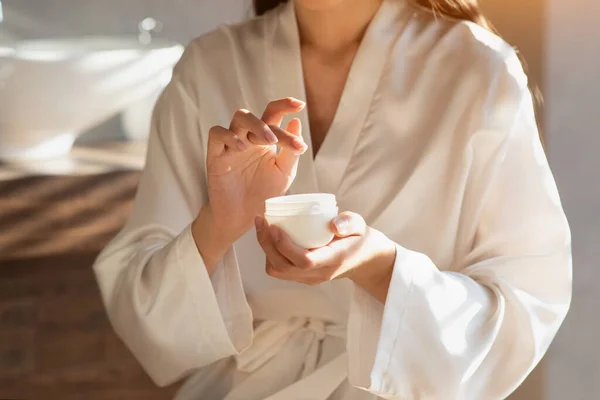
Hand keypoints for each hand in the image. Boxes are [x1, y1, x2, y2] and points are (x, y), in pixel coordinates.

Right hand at [193, 98, 307, 267]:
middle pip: (255, 115)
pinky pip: (217, 134)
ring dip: (255, 125)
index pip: (273, 114)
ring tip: (267, 141)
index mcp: (264, 140)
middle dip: (269, 122)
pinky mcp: (216, 155)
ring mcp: (231, 145)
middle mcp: (248, 138)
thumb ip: (290, 152)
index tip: (300, 105)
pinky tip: (242, 147)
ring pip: (238, 118)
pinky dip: (229, 136)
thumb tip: (296, 123)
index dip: (285, 105)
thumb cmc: (263, 194)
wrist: (242, 218)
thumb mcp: (284, 174)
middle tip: (278, 140)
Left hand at [255, 211, 396, 291]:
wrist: (365, 260)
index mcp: (333, 260)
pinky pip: (280, 270)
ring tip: (263, 226)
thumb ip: (349, 222)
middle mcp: (319, 273)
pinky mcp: (303, 277)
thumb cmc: (360, 238)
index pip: (304, 261)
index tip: (274, 226)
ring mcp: (309, 278)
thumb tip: (333, 224)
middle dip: (266, 244)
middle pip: (283, 267)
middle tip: (261, 220)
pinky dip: (270, 253)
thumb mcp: (360, 226)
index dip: (284, 245)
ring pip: (278, 270)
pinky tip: (269, 236)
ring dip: (266, 250)